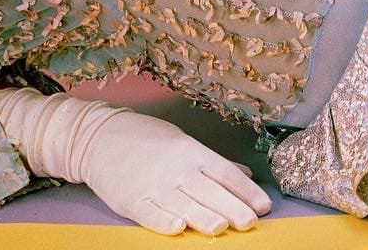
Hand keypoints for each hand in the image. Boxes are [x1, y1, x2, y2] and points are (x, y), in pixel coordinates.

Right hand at [82, 109, 271, 234]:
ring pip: (184, 203)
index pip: (225, 172)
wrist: (102, 138)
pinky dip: (164, 221)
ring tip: (222, 228)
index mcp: (192, 153)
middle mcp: (177, 169)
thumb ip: (214, 164)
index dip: (246, 190)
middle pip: (209, 190)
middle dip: (232, 207)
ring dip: (203, 216)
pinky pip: (151, 213)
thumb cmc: (149, 140)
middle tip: (251, 222)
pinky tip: (178, 227)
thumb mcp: (185, 144)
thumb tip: (246, 175)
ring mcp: (154, 185)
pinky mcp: (132, 200)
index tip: (265, 205)